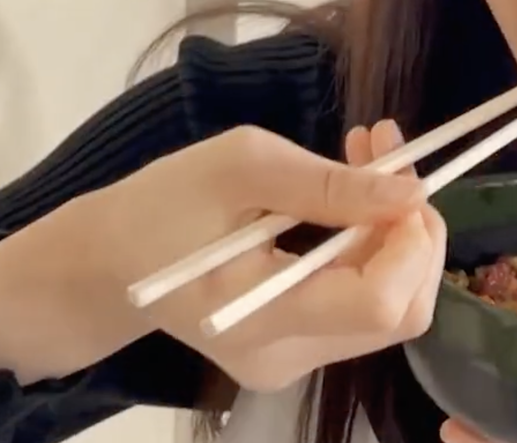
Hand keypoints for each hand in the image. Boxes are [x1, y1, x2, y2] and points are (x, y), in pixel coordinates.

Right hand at [0, 120, 445, 391]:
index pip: (383, 304)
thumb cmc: (159, 205)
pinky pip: (357, 302)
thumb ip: (328, 185)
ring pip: (388, 306)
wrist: (103, 262)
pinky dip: (369, 246)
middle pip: (400, 312)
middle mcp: (288, 357)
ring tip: (368, 158)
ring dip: (394, 231)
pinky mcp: (293, 346)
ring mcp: (292, 360)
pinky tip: (347, 194)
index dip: (412, 242)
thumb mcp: (240, 166)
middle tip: (390, 155)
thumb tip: (411, 193)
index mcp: (266, 319)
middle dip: (413, 231)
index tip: (402, 177)